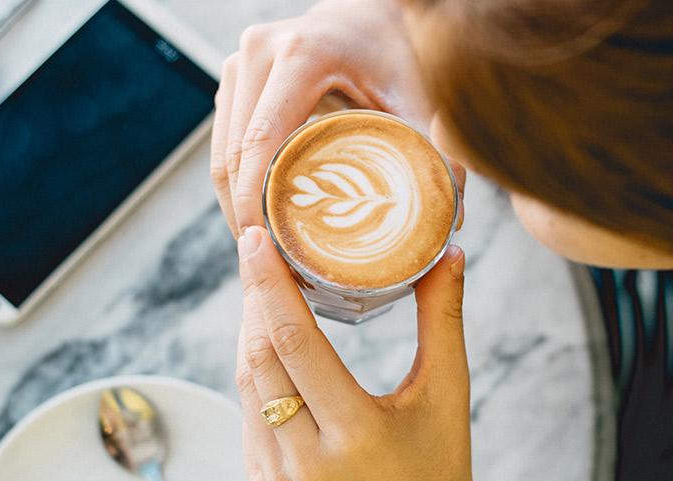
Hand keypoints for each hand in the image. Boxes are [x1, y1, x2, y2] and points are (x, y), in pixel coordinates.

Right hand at [212, 0, 433, 236]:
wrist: (379, 15)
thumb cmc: (402, 54)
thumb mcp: (422, 99)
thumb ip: (439, 155)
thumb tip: (449, 220)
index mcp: (303, 54)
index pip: (262, 140)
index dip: (257, 202)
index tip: (270, 248)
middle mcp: (260, 51)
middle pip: (235, 152)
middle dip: (247, 215)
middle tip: (272, 263)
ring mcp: (242, 62)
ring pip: (223, 150)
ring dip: (238, 203)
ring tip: (267, 250)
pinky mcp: (238, 77)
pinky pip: (226, 140)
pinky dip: (239, 183)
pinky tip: (263, 217)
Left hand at [234, 225, 505, 480]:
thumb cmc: (440, 461)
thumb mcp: (449, 390)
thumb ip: (444, 319)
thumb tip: (448, 251)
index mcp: (357, 434)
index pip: (296, 344)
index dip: (271, 286)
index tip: (255, 239)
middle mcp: (308, 463)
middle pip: (261, 358)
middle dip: (255, 298)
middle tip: (257, 248)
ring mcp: (277, 480)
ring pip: (248, 383)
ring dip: (250, 330)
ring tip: (261, 286)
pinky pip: (249, 412)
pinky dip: (255, 371)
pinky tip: (267, 341)